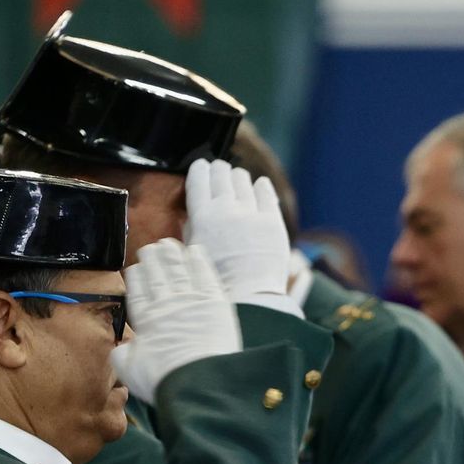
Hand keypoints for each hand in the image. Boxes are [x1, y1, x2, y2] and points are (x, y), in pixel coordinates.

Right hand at [110, 239, 241, 404]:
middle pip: (157, 276)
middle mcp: (166, 305)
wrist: (198, 382)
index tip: (135, 268)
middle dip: (153, 260)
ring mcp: (191, 300)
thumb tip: (121, 348)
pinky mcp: (215, 302)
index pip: (138, 292)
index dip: (136, 278)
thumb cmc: (164, 381)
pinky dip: (198, 261)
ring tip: (168, 243)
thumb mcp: (129, 371)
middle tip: (150, 248)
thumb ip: (121, 355)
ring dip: (172, 255)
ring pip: (178, 270)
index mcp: (145, 321)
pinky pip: (205, 274)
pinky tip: (195, 250)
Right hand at [183, 158, 290, 302]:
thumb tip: (190, 213)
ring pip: (243, 180)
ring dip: (239, 177)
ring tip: (238, 177)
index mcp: (202, 216)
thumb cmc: (215, 280)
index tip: (201, 166)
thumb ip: (191, 228)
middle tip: (220, 168)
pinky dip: (262, 187)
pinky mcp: (272, 221)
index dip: (199, 169)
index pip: (198, 180)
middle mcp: (226, 209)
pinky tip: (260, 184)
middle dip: (219, 169)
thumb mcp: (192, 253)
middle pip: (222, 175)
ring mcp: (251, 213)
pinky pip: (267, 194)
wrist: (248, 297)